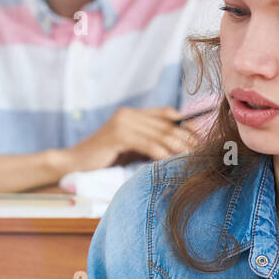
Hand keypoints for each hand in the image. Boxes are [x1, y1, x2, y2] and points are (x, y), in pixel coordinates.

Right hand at [64, 107, 196, 171]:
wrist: (73, 164)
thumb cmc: (103, 160)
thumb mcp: (131, 148)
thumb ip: (151, 142)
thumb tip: (182, 146)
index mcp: (132, 113)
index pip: (168, 114)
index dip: (187, 126)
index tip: (203, 141)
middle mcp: (128, 114)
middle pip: (168, 125)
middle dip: (189, 139)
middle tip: (205, 153)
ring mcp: (123, 123)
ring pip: (162, 135)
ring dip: (181, 149)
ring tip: (194, 161)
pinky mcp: (118, 135)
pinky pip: (150, 145)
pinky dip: (164, 155)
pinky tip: (173, 164)